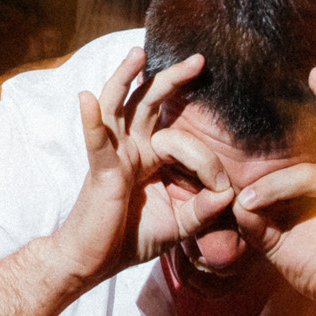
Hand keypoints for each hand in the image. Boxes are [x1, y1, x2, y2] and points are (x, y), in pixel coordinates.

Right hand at [43, 48, 234, 288]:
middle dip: (172, 78)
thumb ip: (205, 210)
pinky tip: (86, 97)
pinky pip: (97, 142)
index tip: (223, 190)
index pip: (183, 139)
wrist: (93, 262)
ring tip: (137, 53)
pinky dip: (92, 119)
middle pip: (149, 102)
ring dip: (125, 78)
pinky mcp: (101, 170)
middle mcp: (131, 148)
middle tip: (199, 59)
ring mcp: (114, 155)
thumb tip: (229, 193)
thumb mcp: (180, 225)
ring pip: (119, 107)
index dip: (208, 162)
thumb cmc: (129, 239)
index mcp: (150, 157)